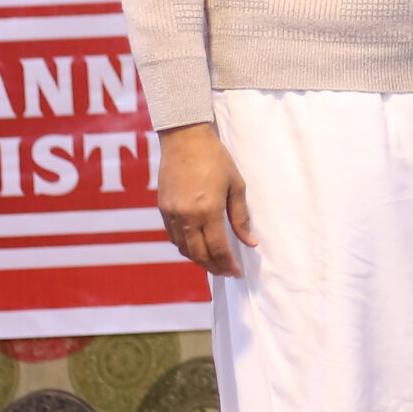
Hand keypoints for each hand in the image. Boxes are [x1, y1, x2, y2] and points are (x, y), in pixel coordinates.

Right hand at [156, 123, 254, 276]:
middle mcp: (187, 216)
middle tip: (226, 272)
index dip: (228, 264)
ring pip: (184, 248)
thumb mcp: (236, 186)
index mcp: (208, 210)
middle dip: (214, 267)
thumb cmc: (215, 158)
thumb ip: (241, 217)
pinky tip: (196, 247)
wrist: (184, 139)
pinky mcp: (163, 209)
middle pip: (199, 254)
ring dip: (199, 260)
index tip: (236, 272)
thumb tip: (249, 242)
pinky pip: (173, 237)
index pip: (218, 248)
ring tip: (213, 263)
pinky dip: (185, 247)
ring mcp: (172, 214)